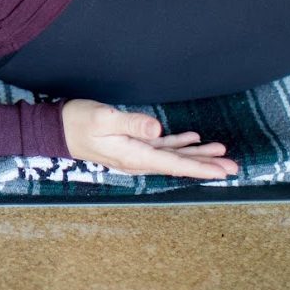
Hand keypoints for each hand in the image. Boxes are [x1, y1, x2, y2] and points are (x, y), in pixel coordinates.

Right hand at [60, 98, 239, 179]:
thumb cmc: (78, 122)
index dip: (201, 167)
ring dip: (197, 155)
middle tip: (233, 167)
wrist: (56, 129)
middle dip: (206, 165)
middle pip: (179, 164)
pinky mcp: (131, 144)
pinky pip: (160, 148)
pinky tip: (192, 140)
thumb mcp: (103, 118)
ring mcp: (135, 153)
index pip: (174, 164)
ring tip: (221, 153)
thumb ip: (131, 123)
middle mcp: (137, 159)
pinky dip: (178, 145)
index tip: (223, 171)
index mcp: (134, 155)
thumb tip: (157, 130)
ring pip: (173, 157)